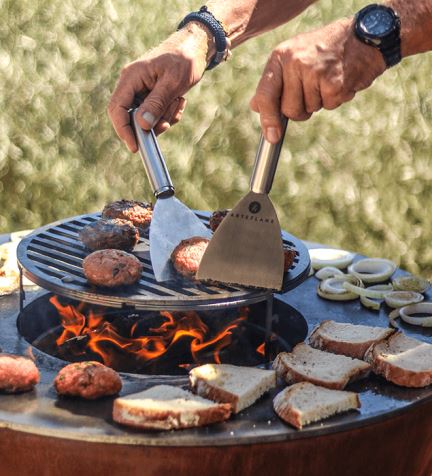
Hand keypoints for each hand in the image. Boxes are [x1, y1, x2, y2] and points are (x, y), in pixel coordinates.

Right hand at [108, 23, 212, 151]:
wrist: (196, 48)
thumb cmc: (184, 60)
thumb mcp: (172, 83)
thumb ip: (156, 103)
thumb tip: (142, 125)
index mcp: (131, 78)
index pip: (117, 109)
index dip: (123, 130)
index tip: (135, 147)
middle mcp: (132, 85)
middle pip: (131, 117)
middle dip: (151, 124)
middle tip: (168, 122)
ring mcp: (141, 91)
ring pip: (146, 119)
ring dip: (164, 117)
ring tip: (178, 102)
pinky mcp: (151, 96)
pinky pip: (156, 115)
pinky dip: (169, 114)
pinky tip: (179, 101)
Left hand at [250, 18, 385, 142]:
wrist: (363, 35)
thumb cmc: (323, 49)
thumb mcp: (292, 57)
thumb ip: (273, 82)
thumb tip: (255, 107)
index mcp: (280, 57)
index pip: (266, 94)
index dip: (267, 119)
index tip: (272, 136)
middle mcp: (295, 63)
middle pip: (289, 110)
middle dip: (300, 109)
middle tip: (311, 90)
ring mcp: (315, 73)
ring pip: (310, 109)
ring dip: (319, 101)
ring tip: (327, 79)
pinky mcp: (334, 84)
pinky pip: (329, 106)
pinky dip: (335, 99)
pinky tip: (340, 80)